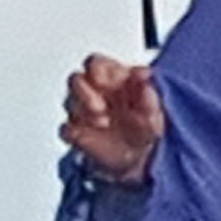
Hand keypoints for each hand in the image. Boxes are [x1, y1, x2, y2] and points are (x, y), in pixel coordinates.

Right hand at [62, 54, 166, 181]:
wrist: (139, 157)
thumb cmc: (144, 126)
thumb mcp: (154, 111)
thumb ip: (148, 93)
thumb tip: (144, 75)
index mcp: (113, 79)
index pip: (96, 63)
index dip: (97, 68)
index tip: (102, 79)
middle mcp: (94, 92)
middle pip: (76, 80)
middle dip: (84, 91)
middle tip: (101, 106)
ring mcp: (83, 112)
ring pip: (69, 102)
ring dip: (83, 111)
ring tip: (104, 122)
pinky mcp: (76, 132)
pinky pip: (66, 129)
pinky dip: (74, 132)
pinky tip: (90, 135)